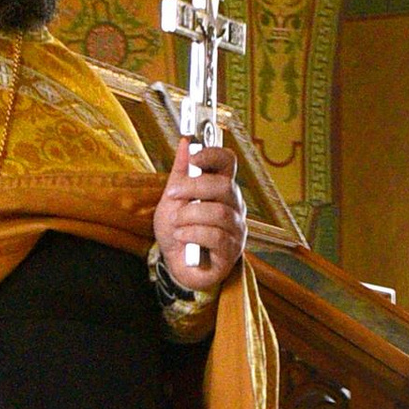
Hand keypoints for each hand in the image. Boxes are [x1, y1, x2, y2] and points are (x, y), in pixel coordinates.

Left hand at [153, 138, 242, 294]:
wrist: (175, 265)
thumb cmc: (178, 230)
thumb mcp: (172, 199)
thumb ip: (180, 173)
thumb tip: (185, 142)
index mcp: (221, 188)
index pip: (228, 162)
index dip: (213, 154)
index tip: (193, 158)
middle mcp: (234, 206)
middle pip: (223, 186)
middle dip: (194, 188)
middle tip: (173, 194)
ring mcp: (236, 228)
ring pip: (218, 212)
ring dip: (189, 216)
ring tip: (177, 224)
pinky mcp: (232, 250)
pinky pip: (215, 236)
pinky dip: (192, 234)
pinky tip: (182, 237)